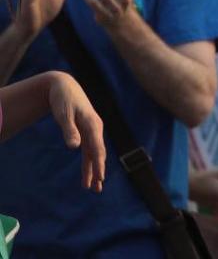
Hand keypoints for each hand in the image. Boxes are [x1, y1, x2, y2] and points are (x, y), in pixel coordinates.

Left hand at [47, 72, 105, 191]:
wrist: (64, 85)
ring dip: (93, 169)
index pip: (97, 148)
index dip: (98, 164)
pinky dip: (88, 161)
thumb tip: (75, 147)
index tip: (100, 178)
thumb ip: (69, 130)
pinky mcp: (85, 131)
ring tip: (93, 186)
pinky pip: (88, 149)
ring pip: (94, 153)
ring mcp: (91, 130)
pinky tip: (88, 172)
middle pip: (98, 153)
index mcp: (92, 124)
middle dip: (98, 171)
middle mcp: (95, 128)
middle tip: (98, 188)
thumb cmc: (63, 98)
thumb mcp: (63, 114)